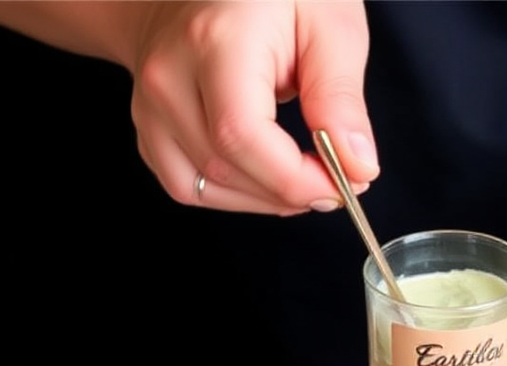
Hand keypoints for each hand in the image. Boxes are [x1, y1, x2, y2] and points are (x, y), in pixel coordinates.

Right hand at [127, 0, 377, 213]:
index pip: (242, 135)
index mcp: (214, 39)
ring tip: (304, 177)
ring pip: (206, 187)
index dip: (296, 179)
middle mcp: (169, 74)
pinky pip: (188, 187)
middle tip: (336, 180)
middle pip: (225, 168)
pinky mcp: (149, 130)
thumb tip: (357, 167)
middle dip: (290, 192)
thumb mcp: (328, 25)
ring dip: (265, 199)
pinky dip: (235, 196)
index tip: (344, 184)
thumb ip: (340, 99)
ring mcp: (150, 106)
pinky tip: (265, 177)